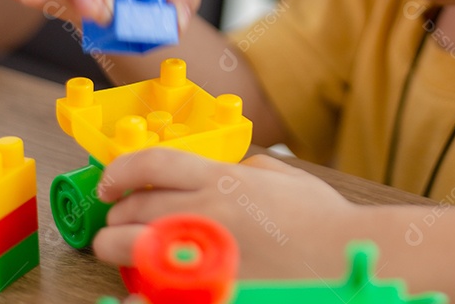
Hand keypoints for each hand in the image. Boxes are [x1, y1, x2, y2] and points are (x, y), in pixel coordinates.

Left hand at [94, 148, 356, 278]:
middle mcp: (204, 212)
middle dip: (117, 215)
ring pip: (129, 248)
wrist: (344, 261)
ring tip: (123, 253)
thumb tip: (230, 170)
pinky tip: (146, 289)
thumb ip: (250, 169)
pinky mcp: (202, 290)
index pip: (151, 163)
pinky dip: (140, 289)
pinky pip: (149, 292)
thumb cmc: (325, 222)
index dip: (121, 170)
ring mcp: (200, 255)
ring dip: (117, 248)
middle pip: (132, 208)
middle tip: (118, 221)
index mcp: (223, 180)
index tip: (110, 183)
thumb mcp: (287, 178)